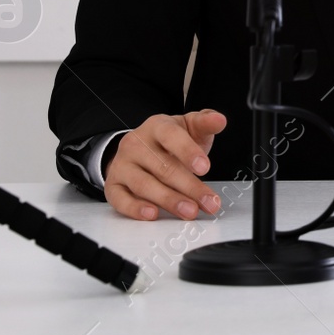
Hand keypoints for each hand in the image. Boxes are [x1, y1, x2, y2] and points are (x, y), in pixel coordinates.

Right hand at [104, 109, 226, 220]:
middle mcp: (136, 144)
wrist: (141, 147)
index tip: (205, 167)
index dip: (188, 152)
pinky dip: (136, 208)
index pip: (171, 137)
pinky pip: (121, 199)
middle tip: (208, 201)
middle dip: (189, 187)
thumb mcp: (190, 126)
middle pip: (163, 167)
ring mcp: (122, 165)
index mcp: (157, 126)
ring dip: (169, 201)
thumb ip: (206, 123)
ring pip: (144, 185)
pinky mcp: (113, 185)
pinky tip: (153, 214)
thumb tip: (219, 120)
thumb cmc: (170, 139)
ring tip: (190, 211)